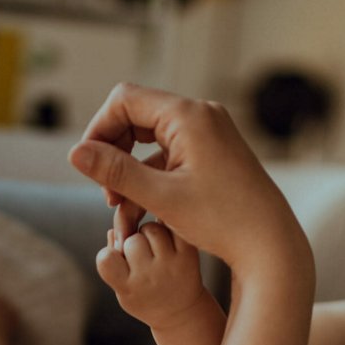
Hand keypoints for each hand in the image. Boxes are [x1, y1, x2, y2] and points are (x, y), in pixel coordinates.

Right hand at [68, 83, 294, 264]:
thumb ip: (116, 172)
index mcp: (188, 116)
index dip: (98, 130)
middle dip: (114, 151)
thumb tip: (74, 153)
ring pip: (151, 139)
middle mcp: (201, 114)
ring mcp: (210, 132)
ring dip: (130, 168)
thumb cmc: (221, 221)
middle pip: (136, 115)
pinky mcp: (214, 151)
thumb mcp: (161, 197)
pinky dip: (152, 175)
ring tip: (121, 208)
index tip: (88, 166)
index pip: (124, 100)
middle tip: (105, 192)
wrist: (270, 244)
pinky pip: (171, 153)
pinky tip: (144, 209)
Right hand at [96, 221, 208, 328]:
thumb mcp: (122, 290)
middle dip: (132, 243)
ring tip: (153, 249)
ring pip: (152, 229)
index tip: (117, 261)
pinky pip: (171, 228)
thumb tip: (114, 231)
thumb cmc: (145, 298)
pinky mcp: (188, 255)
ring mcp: (170, 266)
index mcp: (128, 288)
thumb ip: (111, 263)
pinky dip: (167, 229)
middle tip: (140, 257)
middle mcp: (150, 277)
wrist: (181, 313)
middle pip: (131, 240)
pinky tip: (167, 242)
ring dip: (149, 234)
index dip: (108, 254)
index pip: (106, 259)